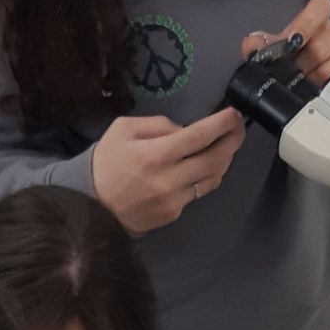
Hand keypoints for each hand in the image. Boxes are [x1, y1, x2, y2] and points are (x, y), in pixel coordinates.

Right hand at [91, 108, 244, 234]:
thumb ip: (158, 125)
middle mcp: (168, 180)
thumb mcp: (124, 129)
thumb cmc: (106, 162)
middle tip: (239, 128)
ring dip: (224, 160)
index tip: (234, 115)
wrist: (90, 205)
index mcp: (154, 155)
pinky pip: (198, 192)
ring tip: (225, 146)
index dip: (222, 124)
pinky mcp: (173, 214)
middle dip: (233, 141)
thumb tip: (186, 131)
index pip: (199, 137)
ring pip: (212, 179)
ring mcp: (173, 201)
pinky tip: (202, 166)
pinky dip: (205, 176)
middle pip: (215, 159)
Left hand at [242, 0, 329, 89]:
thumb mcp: (277, 48)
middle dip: (302, 62)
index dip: (308, 22)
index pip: (321, 6)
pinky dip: (322, 91)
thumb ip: (260, 44)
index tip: (293, 40)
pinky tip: (313, 93)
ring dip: (310, 78)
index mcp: (318, 20)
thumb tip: (252, 47)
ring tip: (300, 83)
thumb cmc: (298, 57)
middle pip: (323, 44)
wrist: (320, 77)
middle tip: (289, 71)